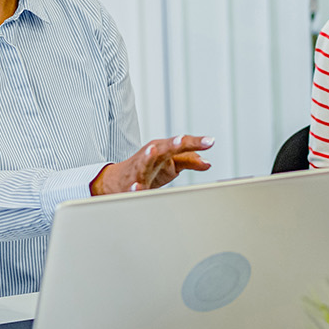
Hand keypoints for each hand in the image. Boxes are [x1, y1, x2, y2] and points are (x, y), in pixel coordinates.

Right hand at [92, 136, 213, 194]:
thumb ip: (189, 161)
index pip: (181, 143)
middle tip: (181, 140)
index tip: (210, 141)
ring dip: (148, 156)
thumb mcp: (171, 163)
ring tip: (152, 151)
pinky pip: (132, 186)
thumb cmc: (149, 169)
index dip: (196, 142)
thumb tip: (207, 162)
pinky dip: (134, 188)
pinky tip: (136, 188)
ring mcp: (139, 169)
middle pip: (163, 148)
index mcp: (163, 148)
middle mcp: (151, 155)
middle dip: (172, 144)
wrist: (118, 180)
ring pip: (143, 162)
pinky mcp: (130, 184)